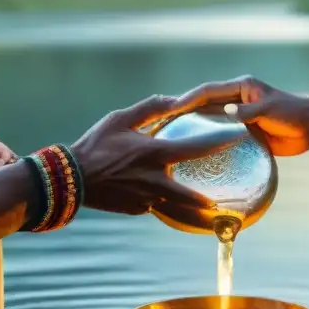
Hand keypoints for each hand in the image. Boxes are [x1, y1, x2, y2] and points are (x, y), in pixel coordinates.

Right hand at [72, 94, 242, 215]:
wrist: (69, 179)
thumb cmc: (95, 144)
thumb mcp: (120, 119)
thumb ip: (150, 109)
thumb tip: (174, 99)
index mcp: (155, 154)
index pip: (196, 148)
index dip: (220, 142)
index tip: (238, 137)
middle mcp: (156, 180)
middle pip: (192, 194)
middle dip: (211, 199)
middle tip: (226, 200)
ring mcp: (147, 198)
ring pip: (175, 202)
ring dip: (189, 204)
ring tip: (206, 207)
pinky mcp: (137, 209)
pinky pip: (155, 204)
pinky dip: (160, 200)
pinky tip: (162, 198)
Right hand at [174, 75, 308, 155]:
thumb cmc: (294, 113)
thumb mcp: (270, 110)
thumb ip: (249, 111)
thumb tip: (226, 113)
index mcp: (240, 87)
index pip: (207, 91)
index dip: (187, 98)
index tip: (169, 108)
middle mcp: (236, 100)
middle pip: (203, 105)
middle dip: (183, 112)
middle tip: (162, 124)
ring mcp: (238, 116)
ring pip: (209, 121)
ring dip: (193, 127)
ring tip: (171, 139)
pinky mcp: (243, 132)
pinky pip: (221, 136)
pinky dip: (208, 142)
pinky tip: (195, 154)